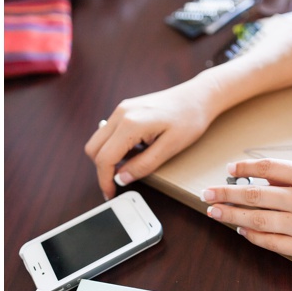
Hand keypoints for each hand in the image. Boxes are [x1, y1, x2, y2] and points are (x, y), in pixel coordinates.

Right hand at [84, 80, 214, 199]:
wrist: (197, 97)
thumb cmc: (190, 119)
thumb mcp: (171, 147)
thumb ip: (145, 164)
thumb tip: (122, 178)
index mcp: (131, 124)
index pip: (104, 158)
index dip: (105, 180)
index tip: (110, 193)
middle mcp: (121, 114)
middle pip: (93, 148)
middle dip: (102, 169)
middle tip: (117, 183)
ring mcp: (122, 109)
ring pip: (99, 140)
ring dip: (108, 157)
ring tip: (130, 166)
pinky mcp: (125, 109)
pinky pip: (110, 132)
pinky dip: (114, 146)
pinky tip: (134, 151)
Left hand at [201, 159, 291, 260]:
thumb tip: (268, 176)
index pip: (269, 169)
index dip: (245, 168)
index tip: (229, 169)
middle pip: (255, 195)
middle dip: (226, 194)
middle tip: (208, 193)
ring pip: (258, 220)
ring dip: (232, 215)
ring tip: (215, 212)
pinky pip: (271, 242)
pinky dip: (253, 236)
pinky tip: (241, 230)